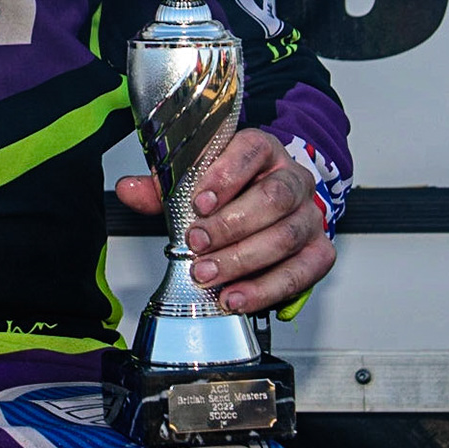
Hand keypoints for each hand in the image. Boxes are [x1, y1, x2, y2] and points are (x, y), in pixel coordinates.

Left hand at [114, 127, 332, 313]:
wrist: (265, 213)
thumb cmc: (229, 195)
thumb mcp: (193, 184)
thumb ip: (161, 187)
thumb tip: (128, 189)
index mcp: (263, 151)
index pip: (252, 151)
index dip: (225, 176)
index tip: (199, 202)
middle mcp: (293, 179)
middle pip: (273, 198)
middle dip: (230, 226)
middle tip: (196, 245)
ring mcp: (310, 216)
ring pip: (286, 236)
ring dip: (243, 260)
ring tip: (209, 276)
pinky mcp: (320, 252)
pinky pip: (302, 272)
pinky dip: (267, 288)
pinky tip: (237, 297)